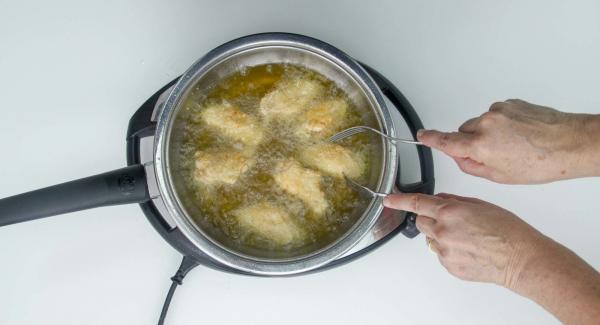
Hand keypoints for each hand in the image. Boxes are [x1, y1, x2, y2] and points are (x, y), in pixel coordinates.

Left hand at [384, 192, 543, 284]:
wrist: (520, 258)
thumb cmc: (507, 231)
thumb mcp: (480, 204)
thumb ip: (455, 200)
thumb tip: (441, 199)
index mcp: (450, 212)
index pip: (416, 203)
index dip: (399, 200)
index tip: (389, 199)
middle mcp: (443, 231)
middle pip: (421, 221)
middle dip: (430, 218)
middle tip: (451, 221)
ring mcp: (445, 251)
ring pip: (431, 239)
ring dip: (440, 235)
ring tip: (466, 237)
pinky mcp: (449, 266)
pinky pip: (441, 254)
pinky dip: (449, 250)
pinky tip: (468, 249)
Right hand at [417, 99, 599, 183]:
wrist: (571, 143)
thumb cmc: (542, 162)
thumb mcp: (500, 176)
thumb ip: (473, 166)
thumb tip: (461, 157)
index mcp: (480, 145)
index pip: (445, 141)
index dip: (431, 138)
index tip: (422, 135)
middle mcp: (486, 124)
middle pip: (464, 132)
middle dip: (472, 143)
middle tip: (493, 155)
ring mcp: (499, 111)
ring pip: (481, 123)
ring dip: (489, 133)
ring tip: (513, 145)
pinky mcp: (510, 103)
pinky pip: (496, 115)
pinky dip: (503, 124)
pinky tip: (519, 135)